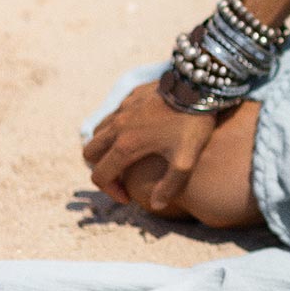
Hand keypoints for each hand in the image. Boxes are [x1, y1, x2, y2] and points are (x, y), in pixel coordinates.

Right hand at [81, 78, 220, 215]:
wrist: (199, 85)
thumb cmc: (193, 123)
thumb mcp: (187, 160)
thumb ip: (171, 186)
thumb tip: (157, 205)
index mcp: (126, 145)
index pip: (100, 175)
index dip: (110, 192)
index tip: (128, 196)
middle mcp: (117, 126)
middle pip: (90, 152)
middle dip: (101, 168)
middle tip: (122, 176)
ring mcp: (123, 108)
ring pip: (98, 131)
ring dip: (105, 146)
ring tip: (127, 156)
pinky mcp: (132, 96)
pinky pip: (114, 114)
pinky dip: (116, 127)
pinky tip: (139, 131)